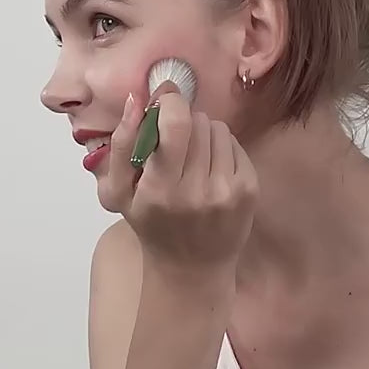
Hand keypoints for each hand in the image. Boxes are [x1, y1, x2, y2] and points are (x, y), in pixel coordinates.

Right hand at [100, 84, 258, 276]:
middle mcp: (197, 190)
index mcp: (161, 189)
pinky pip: (235, 144)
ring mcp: (228, 191)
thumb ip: (121, 144)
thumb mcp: (118, 192)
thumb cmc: (151, 225)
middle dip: (182, 121)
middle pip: (197, 121)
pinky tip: (210, 170)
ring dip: (202, 134)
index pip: (176, 124)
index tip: (164, 100)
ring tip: (192, 158)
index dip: (170, 101)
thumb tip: (136, 99)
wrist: (191, 268)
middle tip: (174, 141)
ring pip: (217, 129)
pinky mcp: (249, 190)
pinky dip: (221, 149)